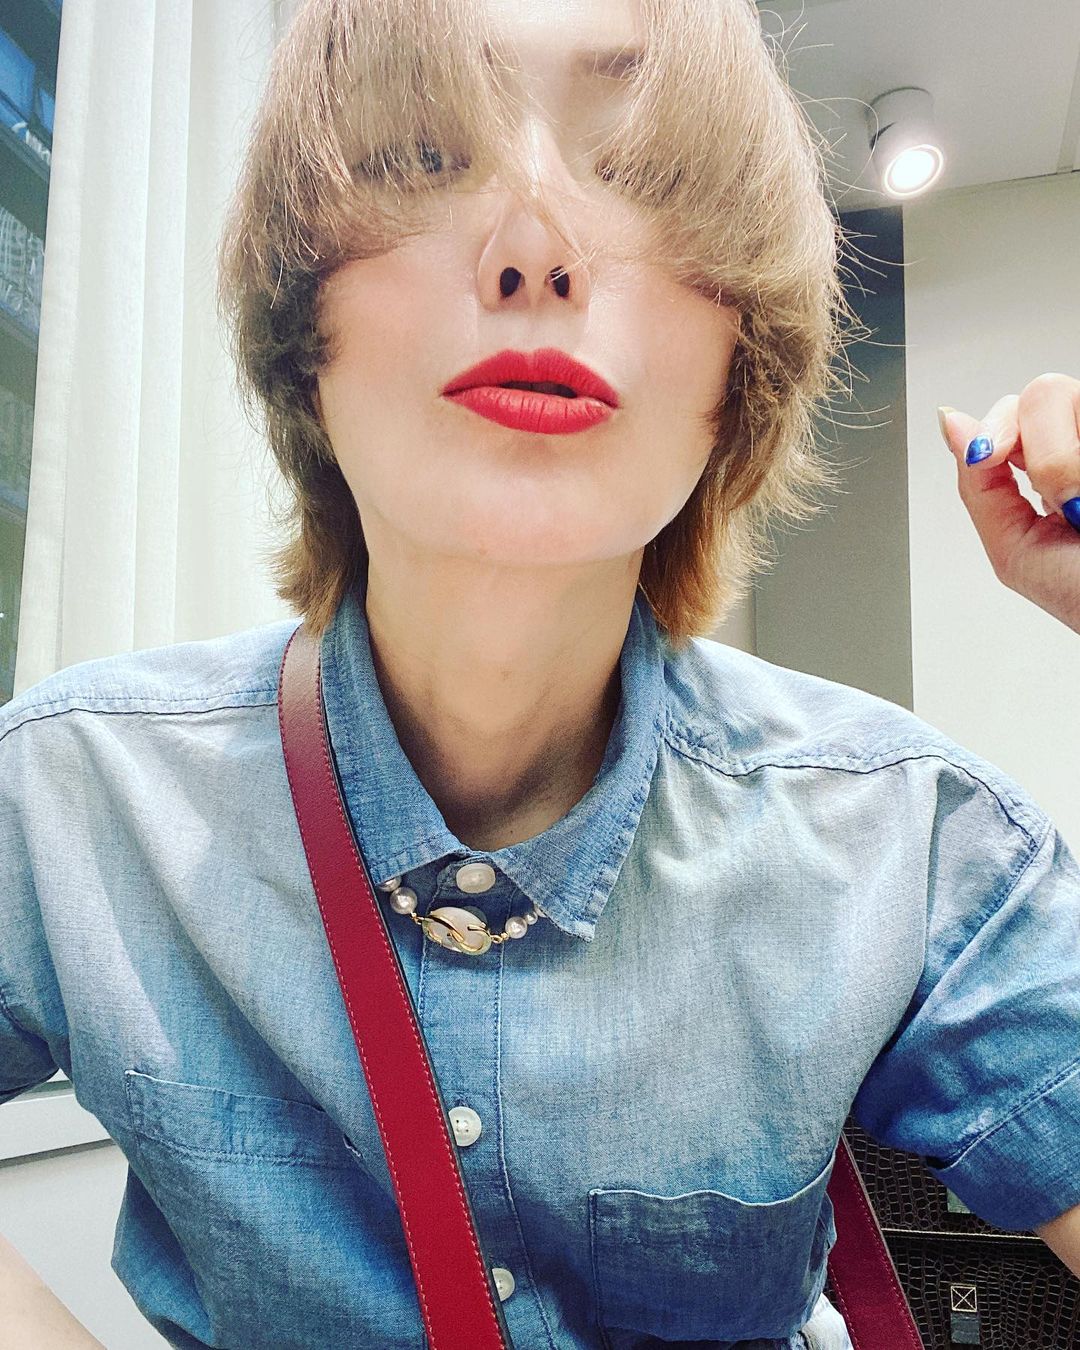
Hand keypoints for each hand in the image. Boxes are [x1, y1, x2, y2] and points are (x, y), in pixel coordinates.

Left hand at [938, 372, 1079, 635]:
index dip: (998, 430)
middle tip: (1062, 497)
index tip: (990, 457)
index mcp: (1051, 471)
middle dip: (1040, 448)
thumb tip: (950, 421)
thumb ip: (978, 485)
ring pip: (1062, 393)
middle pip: (1042, 394)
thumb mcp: (1015, 549)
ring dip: (1064, 457)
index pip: (1013, 413)